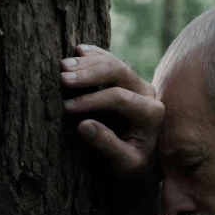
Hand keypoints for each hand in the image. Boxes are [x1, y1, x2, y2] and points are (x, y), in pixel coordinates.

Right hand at [60, 44, 164, 177]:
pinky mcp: (126, 80)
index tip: (67, 107)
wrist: (144, 158)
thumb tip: (83, 126)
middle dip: (89, 73)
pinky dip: (94, 54)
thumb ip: (108, 145)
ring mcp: (137, 83)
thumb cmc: (135, 164)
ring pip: (113, 62)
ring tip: (62, 66)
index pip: (120, 97)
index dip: (92, 100)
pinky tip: (79, 50)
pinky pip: (110, 60)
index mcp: (151, 113)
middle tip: (63, 77)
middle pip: (118, 72)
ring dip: (87, 62)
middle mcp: (147, 93)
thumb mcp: (125, 164)